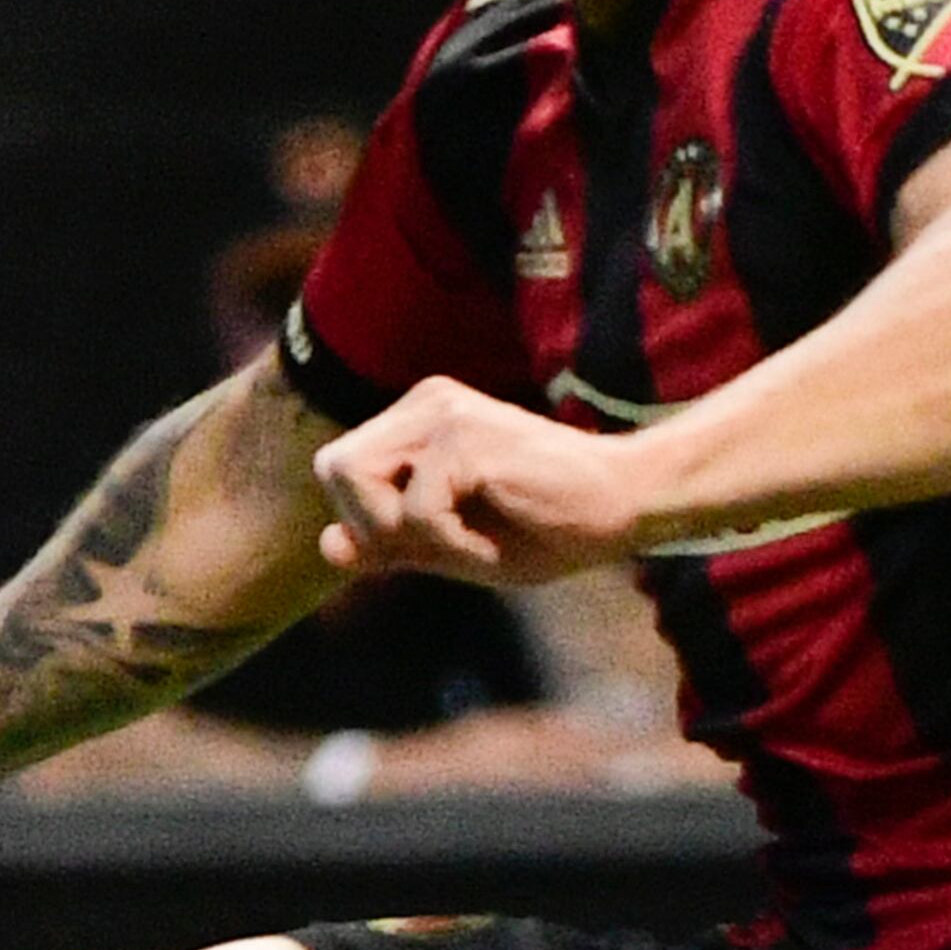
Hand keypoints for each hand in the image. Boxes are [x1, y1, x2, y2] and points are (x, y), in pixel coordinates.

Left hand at [314, 380, 645, 585]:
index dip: (363, 518)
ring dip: (409, 534)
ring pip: (360, 484)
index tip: (427, 538)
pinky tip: (494, 543)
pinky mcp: (466, 437)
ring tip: (468, 539)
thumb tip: (326, 545)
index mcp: (418, 417)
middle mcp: (425, 402)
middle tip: (442, 541)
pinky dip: (452, 546)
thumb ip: (390, 543)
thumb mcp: (453, 546)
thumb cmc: (547, 526)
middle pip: (334, 469)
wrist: (624, 506)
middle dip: (373, 524)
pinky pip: (415, 511)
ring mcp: (444, 412)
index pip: (337, 468)